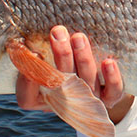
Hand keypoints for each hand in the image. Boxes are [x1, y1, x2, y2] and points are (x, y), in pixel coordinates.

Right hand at [15, 25, 134, 123]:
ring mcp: (88, 103)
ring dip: (82, 59)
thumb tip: (23, 37)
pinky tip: (108, 62)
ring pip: (86, 82)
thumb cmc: (62, 68)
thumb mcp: (45, 61)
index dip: (27, 79)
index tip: (33, 53)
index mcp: (42, 99)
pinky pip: (112, 91)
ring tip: (78, 37)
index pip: (27, 98)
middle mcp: (65, 103)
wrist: (98, 86)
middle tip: (58, 32)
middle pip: (61, 84)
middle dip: (61, 56)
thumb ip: (36, 54)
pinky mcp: (110, 99)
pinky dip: (111, 77)